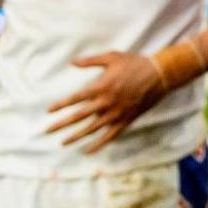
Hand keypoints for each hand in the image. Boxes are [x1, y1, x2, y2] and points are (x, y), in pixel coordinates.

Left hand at [45, 51, 168, 152]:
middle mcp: (107, 102)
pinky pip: (110, 135)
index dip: (61, 105)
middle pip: (80, 116)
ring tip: (63, 142)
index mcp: (102, 86)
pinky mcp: (126, 119)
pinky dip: (99, 144)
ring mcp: (117, 113)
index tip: (49, 111)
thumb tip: (72, 62)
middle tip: (47, 131)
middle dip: (62, 124)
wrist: (160, 74)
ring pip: (93, 128)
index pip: (76, 98)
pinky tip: (88, 150)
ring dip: (76, 136)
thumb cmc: (135, 63)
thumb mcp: (113, 57)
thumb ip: (91, 61)